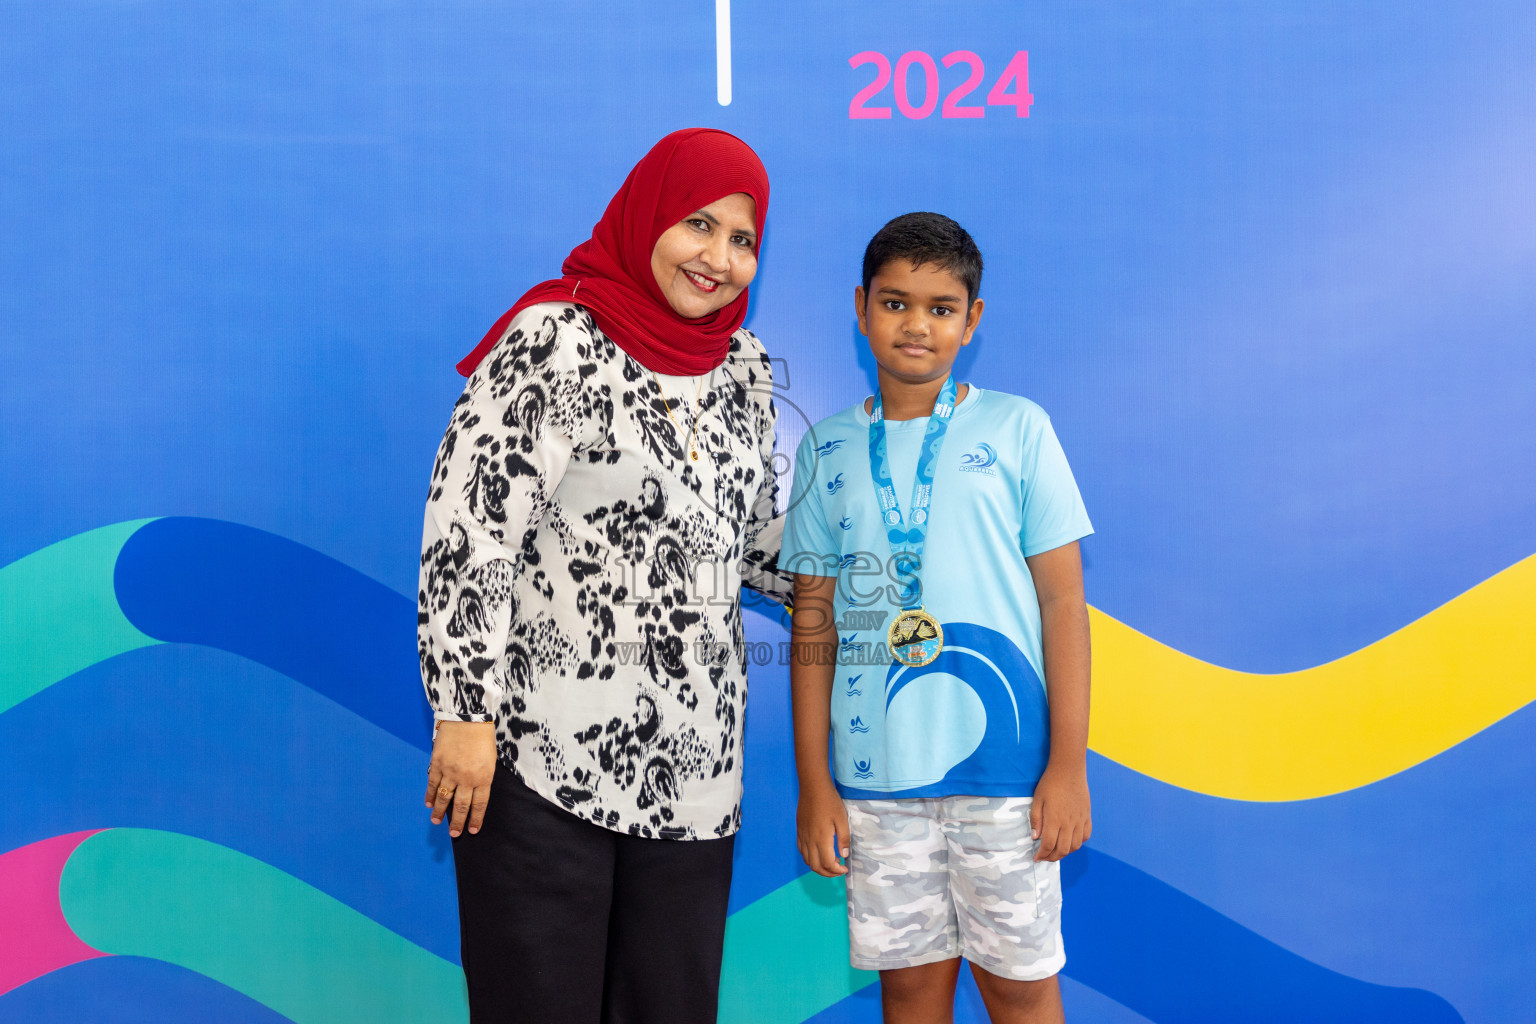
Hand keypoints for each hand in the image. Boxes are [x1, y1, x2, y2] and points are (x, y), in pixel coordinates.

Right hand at [425, 721, 496, 836]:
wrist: (467, 717)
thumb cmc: (482, 737)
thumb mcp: (490, 759)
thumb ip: (482, 776)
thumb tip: (473, 792)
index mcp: (483, 777)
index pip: (479, 804)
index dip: (475, 818)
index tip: (472, 830)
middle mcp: (467, 778)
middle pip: (461, 805)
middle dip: (458, 821)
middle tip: (454, 833)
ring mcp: (450, 772)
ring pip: (444, 797)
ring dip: (440, 812)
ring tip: (436, 822)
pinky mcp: (437, 764)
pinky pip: (432, 784)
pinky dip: (430, 795)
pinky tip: (429, 804)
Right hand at [796, 777, 850, 876]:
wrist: (813, 787)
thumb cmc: (830, 801)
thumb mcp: (842, 819)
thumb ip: (843, 839)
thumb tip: (844, 855)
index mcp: (821, 839)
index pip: (827, 864)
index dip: (836, 871)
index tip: (845, 869)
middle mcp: (809, 840)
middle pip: (816, 866)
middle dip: (828, 873)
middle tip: (838, 870)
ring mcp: (802, 836)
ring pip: (807, 861)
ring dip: (819, 867)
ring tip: (831, 862)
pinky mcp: (799, 831)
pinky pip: (802, 851)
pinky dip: (810, 858)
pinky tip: (819, 853)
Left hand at [1030, 761, 1090, 861]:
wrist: (1069, 769)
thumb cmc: (1050, 783)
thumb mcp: (1037, 800)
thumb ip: (1036, 820)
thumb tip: (1035, 838)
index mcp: (1054, 819)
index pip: (1048, 845)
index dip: (1042, 855)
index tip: (1036, 857)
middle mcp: (1069, 823)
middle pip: (1062, 849)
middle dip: (1052, 857)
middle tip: (1044, 857)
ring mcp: (1080, 820)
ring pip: (1075, 846)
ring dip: (1065, 852)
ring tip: (1056, 851)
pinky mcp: (1087, 816)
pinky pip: (1085, 836)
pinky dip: (1078, 843)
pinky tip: (1070, 841)